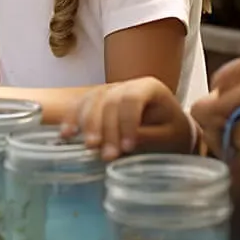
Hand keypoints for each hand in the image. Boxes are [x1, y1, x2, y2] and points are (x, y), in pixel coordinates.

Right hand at [61, 77, 196, 161]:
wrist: (170, 128)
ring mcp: (110, 90)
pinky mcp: (98, 101)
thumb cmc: (172, 133)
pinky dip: (72, 119)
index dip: (127, 122)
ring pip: (91, 100)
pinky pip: (81, 105)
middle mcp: (128, 84)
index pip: (132, 99)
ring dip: (87, 125)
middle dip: (106, 128)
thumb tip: (125, 145)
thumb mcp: (168, 137)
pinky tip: (66, 135)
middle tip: (106, 155)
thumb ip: (149, 138)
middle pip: (109, 100)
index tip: (127, 148)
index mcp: (150, 87)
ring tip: (88, 147)